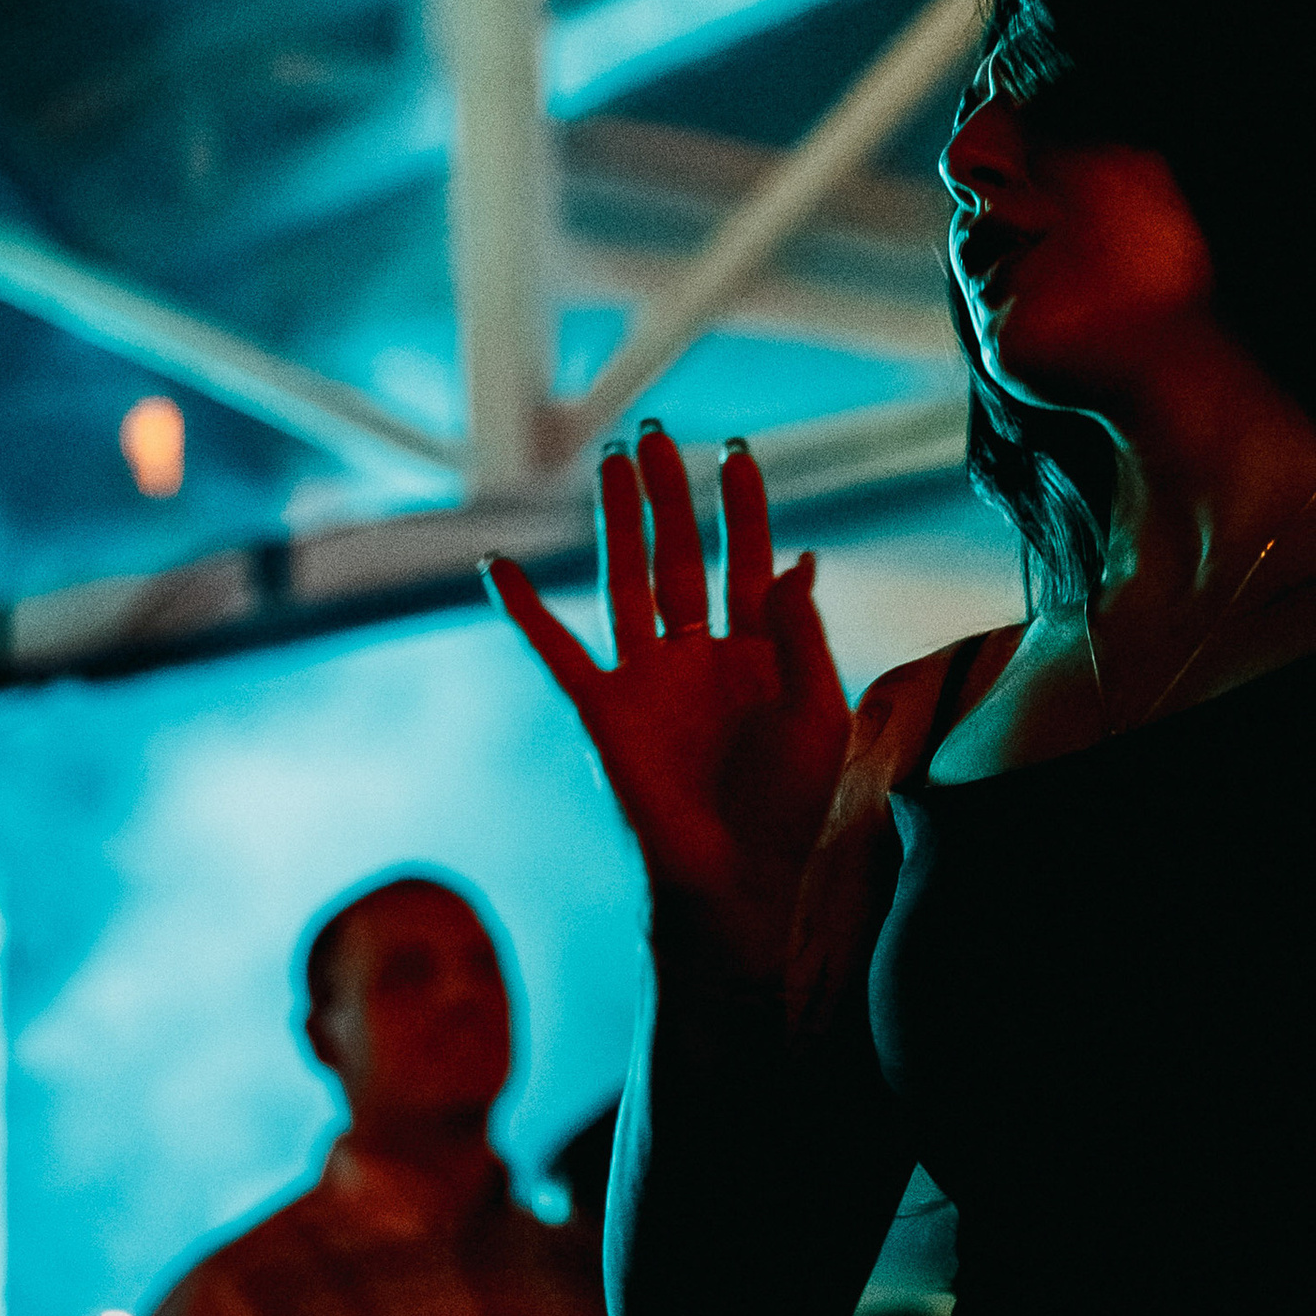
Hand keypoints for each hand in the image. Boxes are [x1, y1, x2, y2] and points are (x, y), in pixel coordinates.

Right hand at [487, 427, 849, 978]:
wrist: (741, 882)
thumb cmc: (791, 809)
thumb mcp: (818, 714)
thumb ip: (804, 635)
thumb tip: (800, 558)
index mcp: (760, 655)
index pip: (748, 560)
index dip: (744, 506)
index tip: (738, 451)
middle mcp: (701, 657)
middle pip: (681, 555)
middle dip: (670, 494)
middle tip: (657, 433)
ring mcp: (650, 680)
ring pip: (627, 582)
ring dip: (618, 523)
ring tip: (610, 461)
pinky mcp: (604, 710)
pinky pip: (557, 650)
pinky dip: (524, 610)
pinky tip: (497, 565)